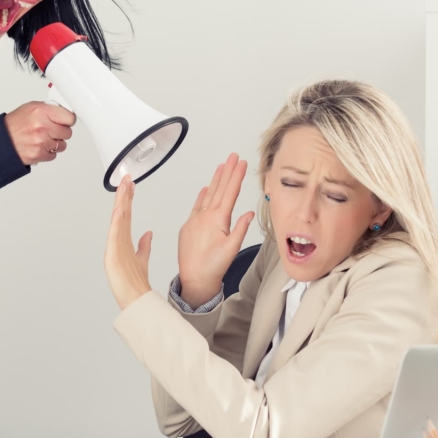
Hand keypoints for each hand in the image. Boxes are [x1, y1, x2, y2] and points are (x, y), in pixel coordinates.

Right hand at [4, 102, 75, 164]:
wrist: (1, 141)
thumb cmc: (14, 125)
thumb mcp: (30, 108)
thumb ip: (48, 109)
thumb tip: (63, 111)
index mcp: (41, 111)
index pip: (69, 117)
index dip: (67, 120)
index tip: (65, 121)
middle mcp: (42, 126)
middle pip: (67, 132)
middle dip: (61, 132)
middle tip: (51, 130)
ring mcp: (41, 141)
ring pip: (62, 145)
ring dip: (55, 143)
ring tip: (44, 139)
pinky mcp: (39, 154)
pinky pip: (54, 155)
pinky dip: (48, 152)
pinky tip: (39, 146)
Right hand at [104, 176, 152, 309]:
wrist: (134, 298)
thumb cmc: (133, 283)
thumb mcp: (142, 260)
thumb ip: (144, 246)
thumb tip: (148, 234)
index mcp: (125, 242)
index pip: (126, 215)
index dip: (128, 200)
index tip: (130, 186)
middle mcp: (119, 242)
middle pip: (121, 213)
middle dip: (124, 195)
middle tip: (126, 179)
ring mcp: (115, 247)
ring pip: (118, 219)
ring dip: (120, 202)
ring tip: (123, 186)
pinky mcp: (113, 254)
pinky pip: (115, 234)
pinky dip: (116, 220)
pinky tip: (118, 208)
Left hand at [177, 153, 255, 304]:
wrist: (193, 280)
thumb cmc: (212, 267)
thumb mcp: (232, 248)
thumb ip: (240, 228)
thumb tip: (248, 213)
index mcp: (217, 219)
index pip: (229, 192)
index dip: (236, 176)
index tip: (241, 163)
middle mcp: (204, 216)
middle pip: (218, 189)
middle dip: (227, 171)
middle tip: (232, 157)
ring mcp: (194, 220)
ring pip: (207, 195)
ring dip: (215, 180)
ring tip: (221, 167)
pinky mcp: (188, 227)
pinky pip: (197, 206)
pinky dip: (202, 196)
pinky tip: (205, 189)